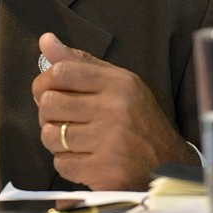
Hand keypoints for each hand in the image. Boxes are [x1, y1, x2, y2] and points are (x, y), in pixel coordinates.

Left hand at [32, 32, 196, 190]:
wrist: (169, 164)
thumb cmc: (138, 119)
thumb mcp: (117, 83)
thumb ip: (80, 62)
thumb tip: (45, 40)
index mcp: (119, 83)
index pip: (62, 71)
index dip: (43, 81)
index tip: (45, 91)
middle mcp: (115, 110)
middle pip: (50, 103)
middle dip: (47, 113)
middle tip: (58, 118)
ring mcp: (110, 142)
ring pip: (50, 135)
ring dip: (55, 139)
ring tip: (72, 138)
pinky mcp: (105, 172)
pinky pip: (62, 164)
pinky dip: (66, 162)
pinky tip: (83, 157)